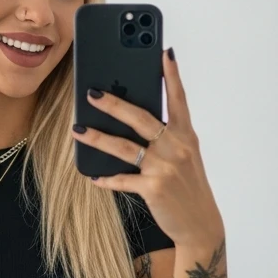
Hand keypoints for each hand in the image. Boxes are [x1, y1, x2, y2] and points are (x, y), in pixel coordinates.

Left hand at [71, 48, 224, 249]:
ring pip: (124, 147)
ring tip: (77, 130)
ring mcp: (164, 168)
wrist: (201, 225)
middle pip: (141, 118)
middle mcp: (176, 147)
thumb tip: (135, 119)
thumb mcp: (185, 156)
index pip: (178, 99)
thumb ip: (166, 136)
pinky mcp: (153, 188)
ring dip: (97, 138)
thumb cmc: (188, 187)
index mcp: (186, 135)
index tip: (164, 52)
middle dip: (114, 103)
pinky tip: (93, 176)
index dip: (171, 75)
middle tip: (92, 92)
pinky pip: (122, 179)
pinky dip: (106, 178)